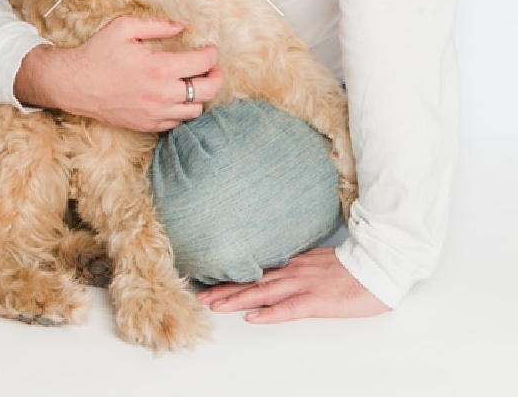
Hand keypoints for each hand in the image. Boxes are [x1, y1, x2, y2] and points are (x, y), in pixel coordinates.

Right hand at [15, 16, 222, 131]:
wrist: (74, 84)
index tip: (210, 49)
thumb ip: (157, 25)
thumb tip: (182, 26)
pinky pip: (177, 123)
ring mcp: (155, 113)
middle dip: (216, 77)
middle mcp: (161, 94)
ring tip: (194, 83)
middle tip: (212, 69)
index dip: (212, 54)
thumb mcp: (125, 28)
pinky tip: (176, 98)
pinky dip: (182, 110)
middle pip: (207, 91)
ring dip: (200, 96)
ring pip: (195, 110)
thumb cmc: (98, 53)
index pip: (202, 63)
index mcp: (159, 68)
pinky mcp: (147, 125)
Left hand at [196, 248, 389, 322]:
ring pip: (263, 294)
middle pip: (253, 281)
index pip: (256, 270)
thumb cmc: (351, 267)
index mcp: (293, 262)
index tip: (210, 282)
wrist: (377, 267)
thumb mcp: (318, 260)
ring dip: (237, 300)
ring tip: (216, 306)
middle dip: (226, 290)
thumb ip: (298, 264)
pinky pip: (288, 309)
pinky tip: (253, 318)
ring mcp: (303, 285)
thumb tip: (279, 268)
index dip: (232, 278)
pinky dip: (269, 314)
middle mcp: (293, 271)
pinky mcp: (316, 301)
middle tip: (202, 297)